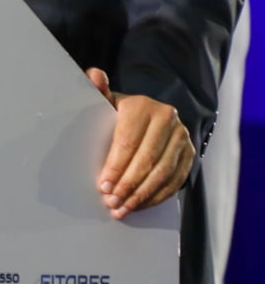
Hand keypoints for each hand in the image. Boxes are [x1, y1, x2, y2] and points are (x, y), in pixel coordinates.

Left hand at [87, 67, 194, 217]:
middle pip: (146, 160)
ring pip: (162, 172)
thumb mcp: (106, 102)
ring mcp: (182, 136)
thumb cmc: (118, 113)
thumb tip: (94, 75)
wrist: (148, 115)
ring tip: (123, 208)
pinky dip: (157, 196)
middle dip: (127, 184)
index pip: (128, 141)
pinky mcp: (190, 153)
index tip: (102, 186)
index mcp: (142, 105)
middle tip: (111, 202)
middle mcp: (167, 118)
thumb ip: (97, 91)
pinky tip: (140, 205)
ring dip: (142, 194)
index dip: (115, 166)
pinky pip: (176, 180)